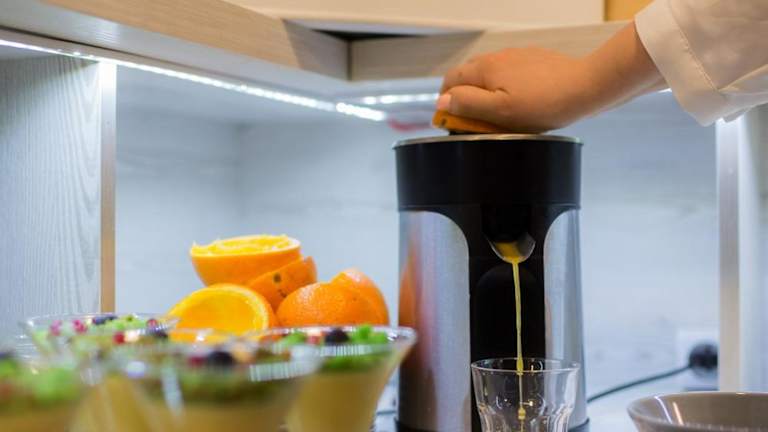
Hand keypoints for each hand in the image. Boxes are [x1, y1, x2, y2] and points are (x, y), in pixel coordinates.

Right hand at [438, 47, 597, 132]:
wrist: (586, 87)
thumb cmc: (543, 104)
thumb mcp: (500, 111)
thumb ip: (468, 105)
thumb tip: (442, 102)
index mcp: (485, 69)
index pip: (451, 80)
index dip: (445, 100)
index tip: (449, 119)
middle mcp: (498, 57)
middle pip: (469, 75)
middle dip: (465, 96)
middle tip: (472, 120)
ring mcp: (517, 57)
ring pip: (491, 74)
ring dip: (486, 92)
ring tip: (497, 113)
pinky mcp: (535, 61)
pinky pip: (511, 73)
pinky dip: (506, 87)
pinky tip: (520, 102)